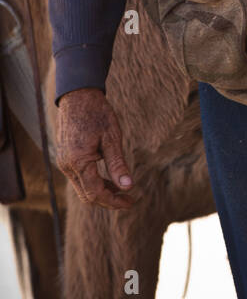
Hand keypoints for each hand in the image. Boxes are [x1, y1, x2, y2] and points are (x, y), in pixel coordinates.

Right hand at [56, 87, 135, 209]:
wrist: (78, 96)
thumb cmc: (97, 113)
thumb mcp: (112, 137)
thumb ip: (118, 164)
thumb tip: (128, 186)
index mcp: (78, 161)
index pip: (95, 193)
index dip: (113, 201)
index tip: (130, 202)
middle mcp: (67, 166)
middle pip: (87, 195)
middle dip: (108, 200)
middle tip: (129, 200)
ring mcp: (64, 163)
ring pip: (83, 188)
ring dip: (102, 192)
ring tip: (123, 190)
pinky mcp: (65, 158)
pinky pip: (80, 178)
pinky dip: (94, 182)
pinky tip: (110, 179)